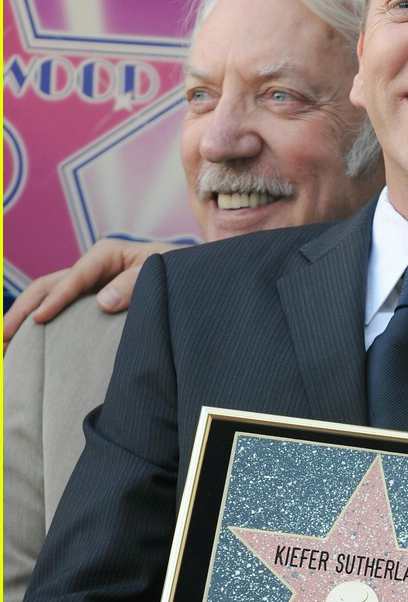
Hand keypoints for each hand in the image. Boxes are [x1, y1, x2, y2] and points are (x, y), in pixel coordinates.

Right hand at [3, 238, 188, 347]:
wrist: (194, 276)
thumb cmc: (180, 270)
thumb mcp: (163, 271)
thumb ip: (136, 283)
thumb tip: (103, 301)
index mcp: (106, 254)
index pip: (73, 278)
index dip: (55, 300)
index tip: (38, 321)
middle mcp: (91, 268)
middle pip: (47, 286)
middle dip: (23, 310)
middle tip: (3, 336)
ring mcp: (88, 286)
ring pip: (46, 298)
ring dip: (23, 319)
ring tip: (4, 344)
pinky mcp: (89, 304)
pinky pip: (61, 313)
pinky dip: (40, 327)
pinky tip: (25, 347)